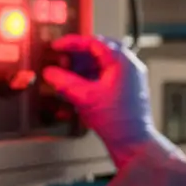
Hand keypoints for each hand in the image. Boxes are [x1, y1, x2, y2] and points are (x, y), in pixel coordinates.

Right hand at [41, 35, 159, 167]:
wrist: (134, 143)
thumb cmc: (118, 122)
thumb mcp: (85, 98)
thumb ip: (65, 82)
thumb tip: (51, 73)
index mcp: (123, 62)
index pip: (94, 42)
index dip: (72, 43)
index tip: (58, 46)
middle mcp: (130, 66)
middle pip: (99, 51)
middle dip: (78, 55)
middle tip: (62, 60)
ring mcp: (130, 78)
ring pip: (103, 63)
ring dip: (83, 67)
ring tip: (68, 75)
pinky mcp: (127, 89)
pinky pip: (106, 75)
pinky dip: (90, 77)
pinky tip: (79, 87)